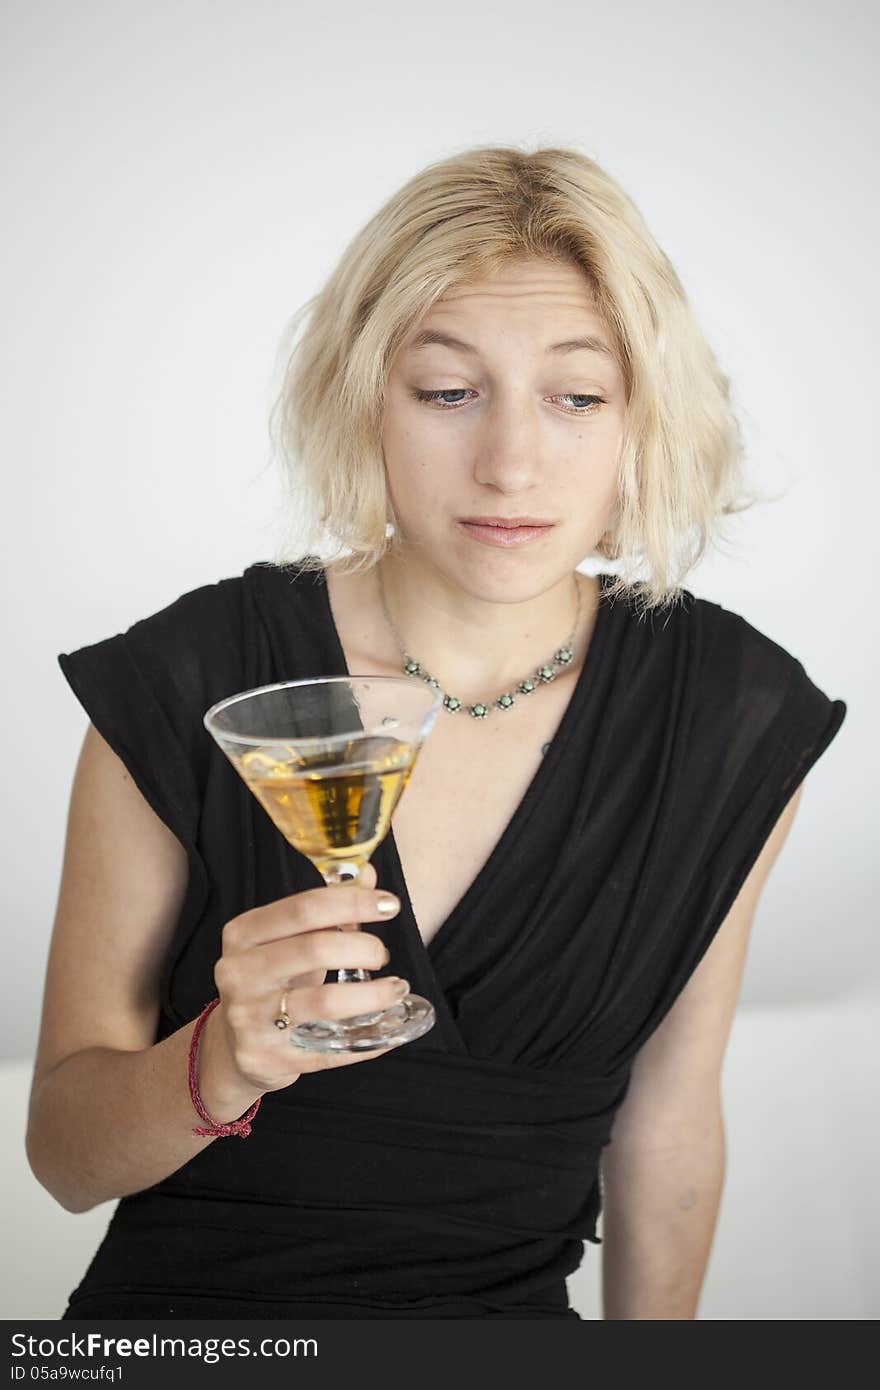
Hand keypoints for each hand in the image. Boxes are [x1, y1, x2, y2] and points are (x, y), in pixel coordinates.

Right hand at [204, 863, 405, 1096]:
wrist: (233, 1046)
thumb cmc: (271, 981)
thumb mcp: (288, 940)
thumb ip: (327, 907)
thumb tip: (368, 874)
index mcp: (243, 934)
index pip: (303, 907)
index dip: (352, 902)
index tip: (390, 904)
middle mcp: (239, 974)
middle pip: (315, 949)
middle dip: (363, 947)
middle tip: (382, 953)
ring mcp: (250, 1019)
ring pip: (325, 1002)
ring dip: (372, 995)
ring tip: (394, 989)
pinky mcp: (267, 1058)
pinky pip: (331, 1049)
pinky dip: (368, 1040)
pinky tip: (386, 1029)